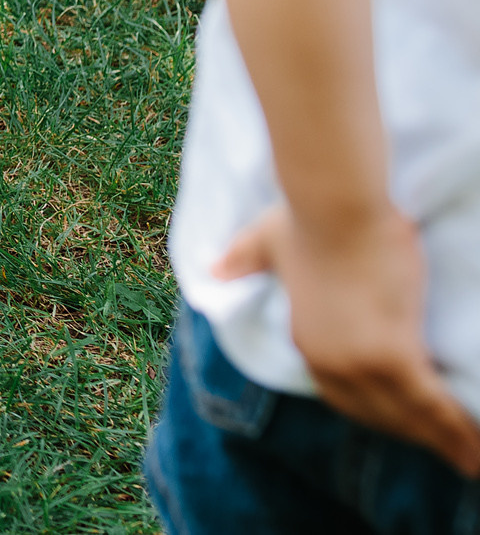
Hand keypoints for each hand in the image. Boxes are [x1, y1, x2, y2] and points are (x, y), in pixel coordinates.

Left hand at [213, 202, 479, 473]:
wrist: (335, 206)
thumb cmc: (307, 218)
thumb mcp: (268, 243)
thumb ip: (245, 260)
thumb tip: (215, 270)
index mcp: (307, 342)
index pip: (344, 396)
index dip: (377, 413)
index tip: (405, 423)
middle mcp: (330, 362)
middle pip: (380, 414)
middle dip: (415, 434)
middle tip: (450, 450)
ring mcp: (359, 362)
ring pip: (409, 415)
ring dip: (445, 441)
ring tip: (473, 462)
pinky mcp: (393, 353)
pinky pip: (431, 403)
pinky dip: (457, 427)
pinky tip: (476, 446)